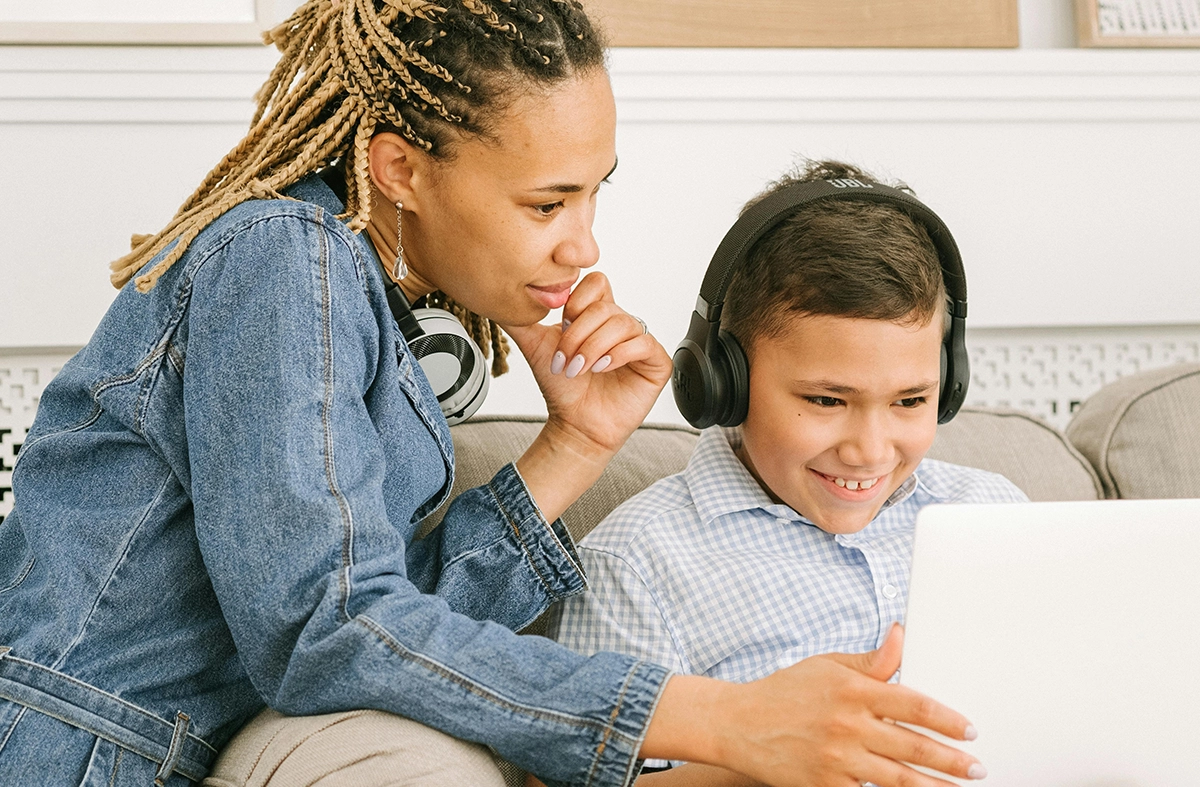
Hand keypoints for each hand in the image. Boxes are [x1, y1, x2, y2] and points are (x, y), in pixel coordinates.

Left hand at [505, 272, 671, 520]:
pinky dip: (619, 355)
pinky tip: (603, 369)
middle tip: (566, 360)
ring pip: (623, 324)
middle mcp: (621, 324)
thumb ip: (519, 320)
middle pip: (605, 307)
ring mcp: (640, 342)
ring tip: (580, 369)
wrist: (574, 425)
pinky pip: (644, 343)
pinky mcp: (656, 362)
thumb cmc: (562, 388)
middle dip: (579, 334)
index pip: (597, 282)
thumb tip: (494, 296)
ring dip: (594, 348)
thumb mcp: (536, 347)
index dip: (577, 300)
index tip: (562, 325)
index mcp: (598, 314)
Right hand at [642, 625, 985, 786]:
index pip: (913, 705)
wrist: (738, 725)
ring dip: (933, 786)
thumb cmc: (785, 692)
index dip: (947, 720)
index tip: (969, 731)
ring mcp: (836, 759)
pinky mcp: (825, 784)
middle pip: (913, 747)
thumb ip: (870, 660)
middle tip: (977, 768)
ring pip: (897, 779)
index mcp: (851, 690)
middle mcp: (847, 725)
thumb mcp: (826, 666)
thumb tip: (902, 635)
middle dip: (951, 761)